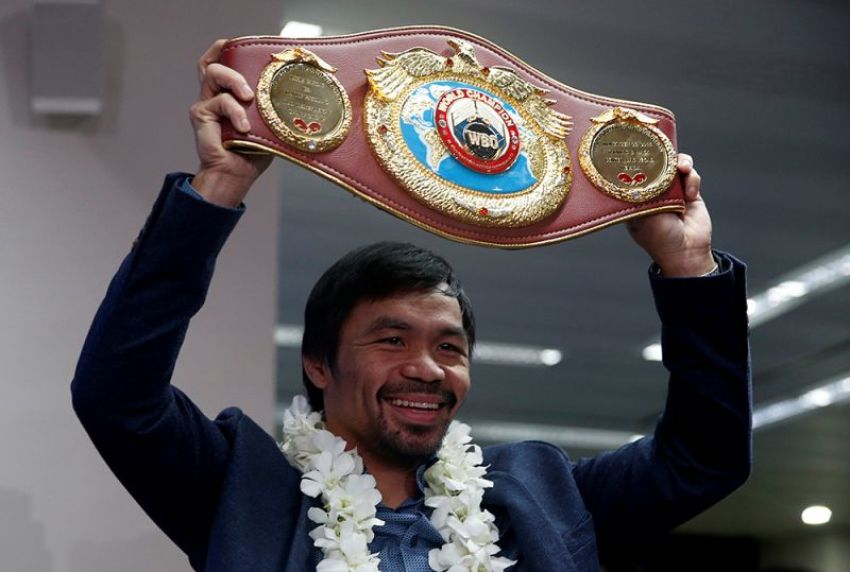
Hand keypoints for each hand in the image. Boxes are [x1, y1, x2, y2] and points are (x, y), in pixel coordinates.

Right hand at [188, 39, 271, 206]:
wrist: (236, 175)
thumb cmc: (253, 152)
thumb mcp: (269, 126)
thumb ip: (275, 110)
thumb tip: (305, 98)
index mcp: (229, 94)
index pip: (223, 62)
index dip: (230, 49)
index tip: (247, 45)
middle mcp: (215, 94)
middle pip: (213, 60)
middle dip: (230, 55)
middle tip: (251, 71)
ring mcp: (206, 103)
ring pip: (213, 73)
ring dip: (234, 80)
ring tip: (248, 97)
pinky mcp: (201, 114)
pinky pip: (219, 102)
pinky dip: (235, 112)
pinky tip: (245, 127)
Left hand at [625, 154, 714, 276]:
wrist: (686, 251)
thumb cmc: (659, 239)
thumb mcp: (641, 217)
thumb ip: (639, 195)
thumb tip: (634, 174)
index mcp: (636, 197)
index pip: (634, 171)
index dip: (638, 160)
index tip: (641, 151)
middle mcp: (653, 191)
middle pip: (656, 163)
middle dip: (661, 156)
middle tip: (664, 153)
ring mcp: (672, 190)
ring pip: (674, 165)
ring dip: (680, 163)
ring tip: (682, 168)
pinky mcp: (690, 191)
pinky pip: (691, 175)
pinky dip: (692, 179)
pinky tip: (690, 193)